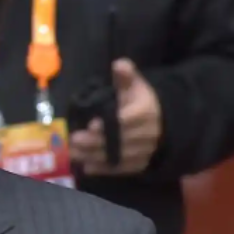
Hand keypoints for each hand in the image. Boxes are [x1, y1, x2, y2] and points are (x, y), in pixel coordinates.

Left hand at [70, 58, 161, 175]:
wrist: (159, 120)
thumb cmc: (139, 99)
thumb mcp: (134, 84)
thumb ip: (125, 75)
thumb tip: (119, 64)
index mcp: (146, 111)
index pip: (128, 119)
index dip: (110, 123)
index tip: (92, 124)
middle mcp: (149, 133)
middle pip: (120, 140)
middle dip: (96, 141)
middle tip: (74, 139)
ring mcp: (145, 150)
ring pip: (119, 156)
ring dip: (95, 156)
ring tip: (74, 152)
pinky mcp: (140, 163)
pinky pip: (122, 168)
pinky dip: (104, 169)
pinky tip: (87, 167)